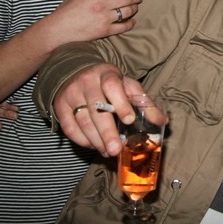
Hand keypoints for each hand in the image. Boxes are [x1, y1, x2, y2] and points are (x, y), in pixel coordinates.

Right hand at [42, 0, 141, 43]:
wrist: (60, 29)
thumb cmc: (67, 10)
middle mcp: (102, 4)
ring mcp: (105, 18)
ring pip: (128, 12)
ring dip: (135, 9)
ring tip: (135, 7)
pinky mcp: (105, 31)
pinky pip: (124, 27)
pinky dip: (130, 24)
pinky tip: (132, 21)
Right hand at [51, 64, 167, 156]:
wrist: (75, 71)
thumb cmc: (109, 83)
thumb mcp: (127, 86)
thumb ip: (145, 103)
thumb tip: (163, 121)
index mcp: (107, 74)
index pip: (112, 86)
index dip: (121, 103)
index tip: (129, 120)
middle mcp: (87, 82)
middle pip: (96, 109)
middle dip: (107, 132)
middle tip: (116, 150)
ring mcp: (71, 93)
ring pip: (82, 120)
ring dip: (96, 140)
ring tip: (108, 152)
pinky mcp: (60, 106)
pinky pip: (69, 127)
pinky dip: (81, 140)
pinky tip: (93, 145)